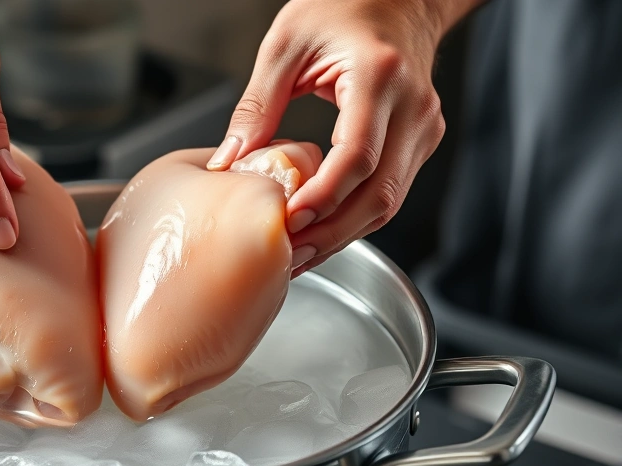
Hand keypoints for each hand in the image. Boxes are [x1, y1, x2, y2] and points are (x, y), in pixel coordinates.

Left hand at [208, 0, 477, 276]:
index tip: (290, 218)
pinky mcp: (421, 140)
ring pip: (390, 202)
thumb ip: (257, 106)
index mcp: (379, 76)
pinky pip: (390, 192)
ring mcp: (424, 126)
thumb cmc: (342, 8)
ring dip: (344, 235)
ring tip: (300, 254)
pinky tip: (322, 231)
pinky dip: (356, 218)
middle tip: (289, 255)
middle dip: (332, 232)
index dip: (325, 195)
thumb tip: (228, 162)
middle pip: (380, 192)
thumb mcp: (286, 44)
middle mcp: (413, 106)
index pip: (358, 154)